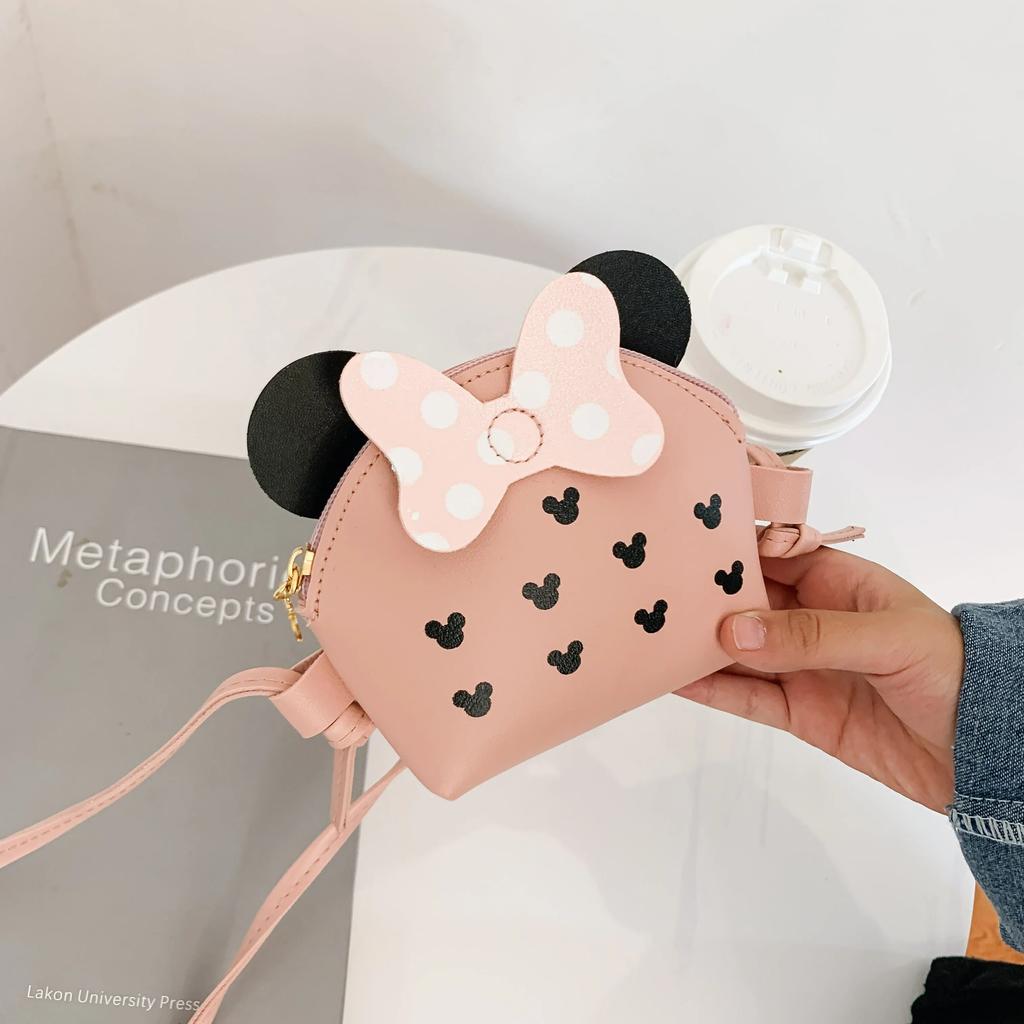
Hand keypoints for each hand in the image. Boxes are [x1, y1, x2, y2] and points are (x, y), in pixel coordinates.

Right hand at [678, 548, 964, 811]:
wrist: (986, 752)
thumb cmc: (955, 670)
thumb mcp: (888, 637)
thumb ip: (811, 635)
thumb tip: (735, 630)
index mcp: (837, 582)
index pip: (770, 555)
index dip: (727, 550)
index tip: (680, 545)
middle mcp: (813, 620)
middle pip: (744, 603)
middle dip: (702, 598)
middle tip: (650, 594)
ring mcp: (803, 668)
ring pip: (737, 651)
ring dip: (697, 646)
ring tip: (650, 636)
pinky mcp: (800, 712)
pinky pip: (748, 698)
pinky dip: (712, 690)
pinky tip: (677, 680)